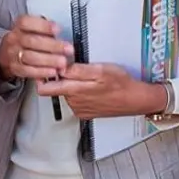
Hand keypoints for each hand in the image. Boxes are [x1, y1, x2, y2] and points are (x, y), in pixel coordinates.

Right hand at [0, 15, 71, 81]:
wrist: (8, 54)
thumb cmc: (26, 40)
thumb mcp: (33, 30)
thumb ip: (46, 31)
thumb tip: (62, 36)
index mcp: (19, 26)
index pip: (26, 22)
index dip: (43, 25)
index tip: (58, 29)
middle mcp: (14, 39)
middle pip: (32, 41)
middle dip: (52, 45)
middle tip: (68, 49)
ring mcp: (13, 54)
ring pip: (30, 57)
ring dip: (49, 60)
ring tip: (63, 62)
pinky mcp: (15, 68)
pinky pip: (28, 71)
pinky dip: (42, 72)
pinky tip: (53, 71)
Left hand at [36, 63, 165, 119]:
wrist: (135, 100)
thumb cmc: (121, 83)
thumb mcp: (100, 70)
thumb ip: (77, 70)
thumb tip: (59, 67)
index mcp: (74, 91)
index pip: (44, 88)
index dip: (43, 74)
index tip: (47, 65)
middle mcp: (73, 103)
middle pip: (54, 88)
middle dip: (58, 77)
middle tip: (67, 65)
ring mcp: (79, 109)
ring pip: (65, 93)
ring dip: (70, 84)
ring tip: (84, 75)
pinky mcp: (85, 112)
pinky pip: (75, 100)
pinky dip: (78, 92)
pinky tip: (90, 86)